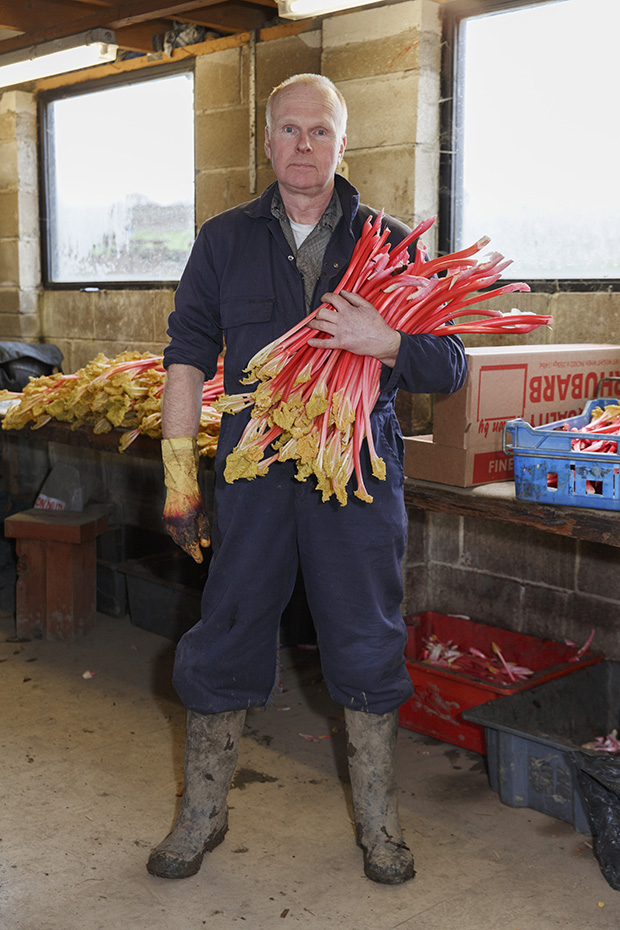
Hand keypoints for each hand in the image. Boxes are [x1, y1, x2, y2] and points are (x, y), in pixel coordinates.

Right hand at [161, 437, 209, 563]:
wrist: (180, 487)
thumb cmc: (194, 500)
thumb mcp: (203, 516)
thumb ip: (204, 531)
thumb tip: (205, 544)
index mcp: (188, 528)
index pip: (192, 547)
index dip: (196, 554)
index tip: (200, 560)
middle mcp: (177, 529)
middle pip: (184, 545)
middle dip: (190, 550)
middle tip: (196, 554)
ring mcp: (170, 525)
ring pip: (177, 540)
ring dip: (184, 545)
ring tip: (190, 547)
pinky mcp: (166, 520)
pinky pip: (173, 533)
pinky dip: (178, 537)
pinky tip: (183, 537)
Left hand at [307, 290, 400, 366]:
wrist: (382, 341)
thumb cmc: (376, 324)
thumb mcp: (368, 306)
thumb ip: (354, 298)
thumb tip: (344, 292)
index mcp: (349, 310)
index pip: (332, 299)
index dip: (325, 297)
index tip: (324, 298)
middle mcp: (342, 320)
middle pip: (322, 312)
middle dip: (318, 312)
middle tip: (317, 313)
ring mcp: (340, 332)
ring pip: (320, 325)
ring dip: (313, 324)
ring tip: (311, 324)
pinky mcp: (341, 343)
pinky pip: (325, 343)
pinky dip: (316, 342)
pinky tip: (310, 341)